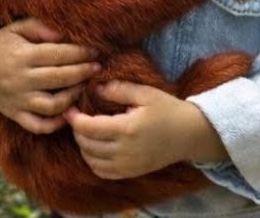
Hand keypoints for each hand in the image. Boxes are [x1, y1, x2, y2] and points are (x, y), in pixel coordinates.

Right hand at [0, 18, 99, 133]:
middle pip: (59, 79)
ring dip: (72, 97)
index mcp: (21, 55)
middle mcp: (19, 79)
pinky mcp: (14, 114)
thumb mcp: (17, 28)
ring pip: (52, 105)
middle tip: (97, 67)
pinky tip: (68, 112)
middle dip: (82, 72)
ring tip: (83, 86)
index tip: (95, 51)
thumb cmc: (3, 44)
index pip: (57, 55)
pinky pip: (38, 125)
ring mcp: (17, 100)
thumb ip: (41, 28)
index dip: (80, 53)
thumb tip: (64, 34)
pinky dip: (55, 123)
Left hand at [64, 81, 229, 179]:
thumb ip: (119, 89)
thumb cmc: (168, 110)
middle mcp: (125, 151)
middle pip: (86, 145)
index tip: (69, 108)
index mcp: (127, 129)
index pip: (88, 128)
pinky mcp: (131, 173)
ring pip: (92, 161)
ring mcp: (128, 165)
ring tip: (85, 131)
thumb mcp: (145, 93)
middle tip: (76, 117)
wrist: (190, 134)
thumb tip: (96, 87)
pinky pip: (103, 173)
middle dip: (77, 131)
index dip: (74, 118)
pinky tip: (95, 148)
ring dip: (83, 147)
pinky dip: (93, 162)